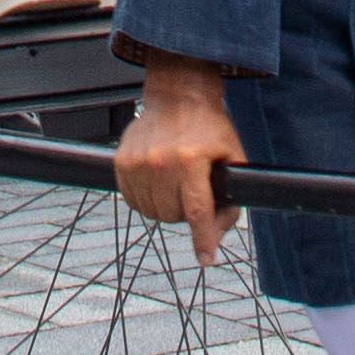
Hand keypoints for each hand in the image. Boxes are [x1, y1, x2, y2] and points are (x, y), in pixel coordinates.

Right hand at [114, 59, 243, 263]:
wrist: (178, 95)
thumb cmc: (209, 127)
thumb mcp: (232, 157)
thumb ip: (230, 198)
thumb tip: (215, 234)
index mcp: (191, 160)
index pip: (197, 211)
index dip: (203, 239)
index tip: (206, 259)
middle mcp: (161, 162)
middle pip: (173, 216)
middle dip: (185, 212)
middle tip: (192, 191)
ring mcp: (137, 163)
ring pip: (151, 212)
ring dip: (165, 207)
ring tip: (175, 183)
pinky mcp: (122, 162)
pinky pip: (132, 201)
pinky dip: (146, 199)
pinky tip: (157, 182)